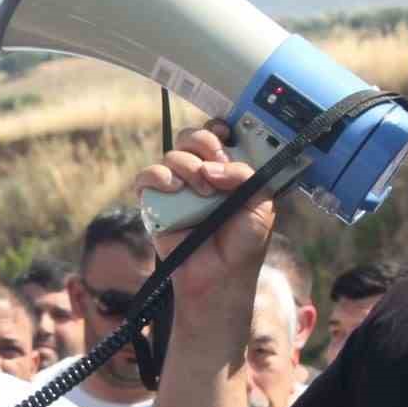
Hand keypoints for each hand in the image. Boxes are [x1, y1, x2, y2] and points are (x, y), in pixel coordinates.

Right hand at [133, 121, 277, 307]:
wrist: (220, 278)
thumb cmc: (243, 246)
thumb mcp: (261, 206)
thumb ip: (247, 176)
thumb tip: (213, 167)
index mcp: (227, 171)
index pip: (218, 134)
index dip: (220, 128)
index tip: (227, 134)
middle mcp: (201, 175)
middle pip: (192, 136)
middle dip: (205, 143)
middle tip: (216, 165)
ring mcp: (177, 188)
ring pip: (172, 153)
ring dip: (187, 165)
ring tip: (202, 192)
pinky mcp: (155, 204)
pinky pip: (146, 176)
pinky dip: (157, 176)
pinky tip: (174, 189)